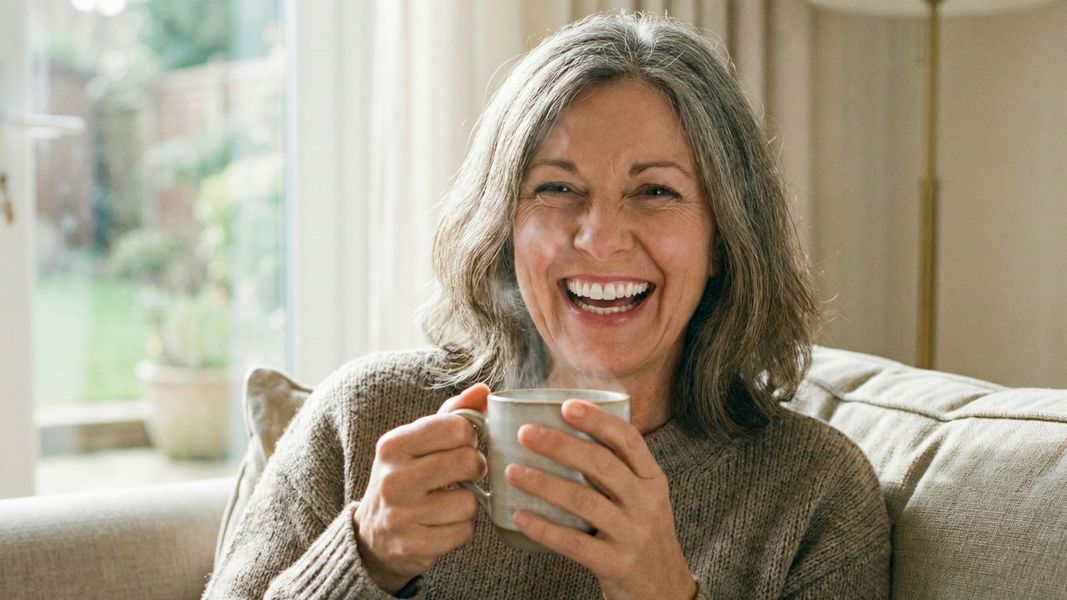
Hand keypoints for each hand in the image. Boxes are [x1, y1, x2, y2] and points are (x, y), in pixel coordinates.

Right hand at [352, 383, 489, 592]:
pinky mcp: (413, 547)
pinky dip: (460, 529)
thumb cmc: (406, 476)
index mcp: (393, 445)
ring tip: (447, 502)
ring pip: (469, 503)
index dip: (469, 437)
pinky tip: (441, 524)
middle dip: (474, 468)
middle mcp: (392, 479)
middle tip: (464, 474)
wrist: (372, 535)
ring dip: (467, 504)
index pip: (457, 427)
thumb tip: (484, 390)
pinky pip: (463, 532)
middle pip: (467, 462)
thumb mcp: (418, 442)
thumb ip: (452, 414)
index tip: (461, 445)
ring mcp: (400, 516)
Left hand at [505, 400, 696, 599]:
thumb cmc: (641, 533)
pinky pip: (574, 543)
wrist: (664, 589)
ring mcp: (632, 534)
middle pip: (602, 465)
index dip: (598, 419)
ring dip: (544, 483)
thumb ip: (617, 469)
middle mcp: (646, 503)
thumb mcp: (643, 497)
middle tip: (525, 433)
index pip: (628, 440)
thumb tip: (566, 430)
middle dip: (560, 445)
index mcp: (652, 479)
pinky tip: (520, 515)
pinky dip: (544, 528)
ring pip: (583, 501)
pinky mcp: (615, 564)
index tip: (567, 405)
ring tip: (512, 471)